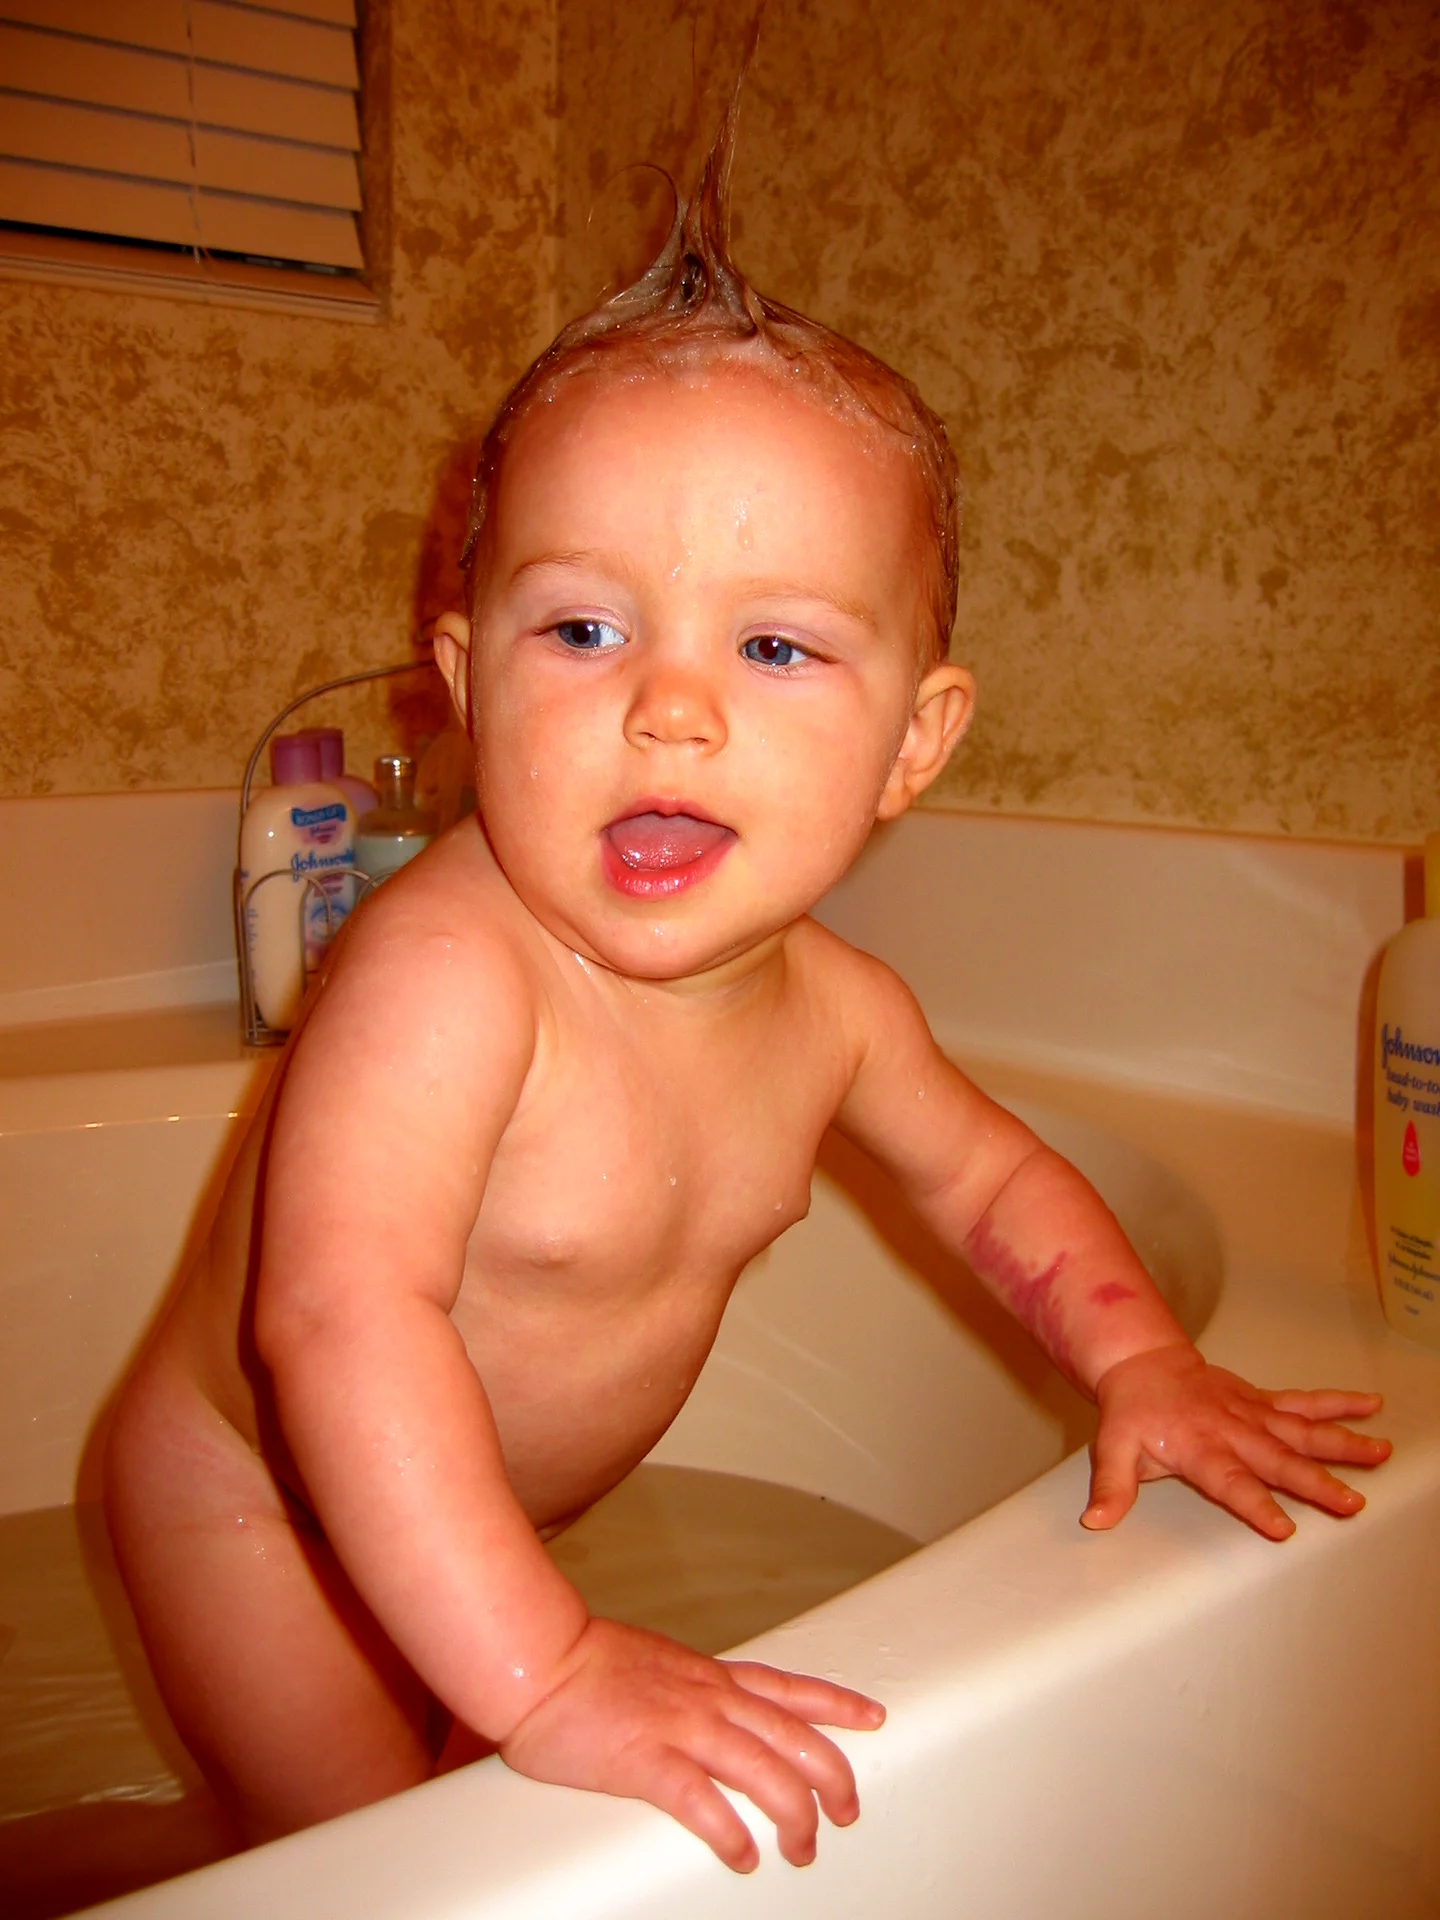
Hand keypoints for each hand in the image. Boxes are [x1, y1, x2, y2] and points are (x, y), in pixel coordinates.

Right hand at [498, 1616, 884, 1870]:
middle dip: (831, 1777)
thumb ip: (688, 1690)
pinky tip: (744, 1855)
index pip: (788, 1688)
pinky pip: (701, 1801)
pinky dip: (730, 1831)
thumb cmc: (584, 1663)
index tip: (873, 1716)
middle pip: (792, 1737)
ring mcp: (680, 1726)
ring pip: (762, 1770)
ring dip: (793, 1814)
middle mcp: (707, 1698)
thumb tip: (708, 1714)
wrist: (536, 1657)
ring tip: (804, 1848)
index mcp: (709, 1676)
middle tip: (848, 1812)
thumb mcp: (656, 1665)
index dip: (836, 1704)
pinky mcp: (645, 1759)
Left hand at [1082, 1341, 1391, 1539]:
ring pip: (1302, 1430)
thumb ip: (1111, 1488)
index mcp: (1197, 1447)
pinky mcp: (1264, 1402)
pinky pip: (1306, 1403)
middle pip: (1277, 1460)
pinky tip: (1371, 1406)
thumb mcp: (1113, 1448)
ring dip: (1341, 1444)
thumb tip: (1096, 1521)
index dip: (1255, 1504)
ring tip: (1380, 1454)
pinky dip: (1339, 1404)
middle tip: (1349, 1504)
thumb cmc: (1133, 1413)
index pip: (1229, 1481)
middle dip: (1314, 1483)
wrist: (1144, 1364)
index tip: (1283, 1527)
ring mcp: (1252, 1414)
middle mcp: (1231, 1430)